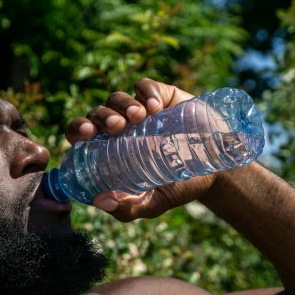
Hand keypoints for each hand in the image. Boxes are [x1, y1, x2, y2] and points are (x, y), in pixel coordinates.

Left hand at [65, 78, 218, 221]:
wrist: (216, 169)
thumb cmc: (178, 186)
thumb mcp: (153, 202)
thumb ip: (128, 208)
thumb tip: (99, 201)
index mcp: (109, 151)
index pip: (81, 135)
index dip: (78, 129)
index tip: (87, 134)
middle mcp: (120, 128)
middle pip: (97, 113)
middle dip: (101, 116)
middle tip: (116, 127)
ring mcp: (140, 110)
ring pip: (117, 98)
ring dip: (123, 105)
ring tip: (139, 117)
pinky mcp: (161, 96)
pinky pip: (144, 86)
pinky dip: (147, 92)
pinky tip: (156, 107)